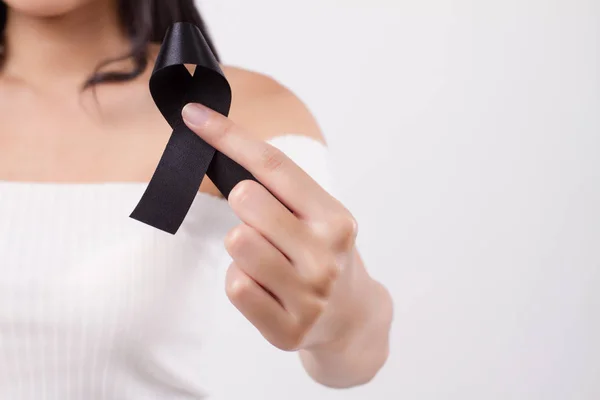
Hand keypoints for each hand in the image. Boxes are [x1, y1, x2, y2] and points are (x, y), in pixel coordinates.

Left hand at [182, 103, 359, 350]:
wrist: (352, 319)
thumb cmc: (325, 256)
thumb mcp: (321, 218)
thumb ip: (283, 191)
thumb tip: (222, 148)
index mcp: (335, 219)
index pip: (274, 165)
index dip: (229, 135)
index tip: (194, 115)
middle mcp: (325, 256)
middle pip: (247, 200)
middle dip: (245, 205)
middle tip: (265, 225)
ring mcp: (308, 296)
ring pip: (237, 241)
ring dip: (242, 246)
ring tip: (268, 261)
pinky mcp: (287, 330)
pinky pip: (234, 286)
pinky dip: (241, 281)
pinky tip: (266, 289)